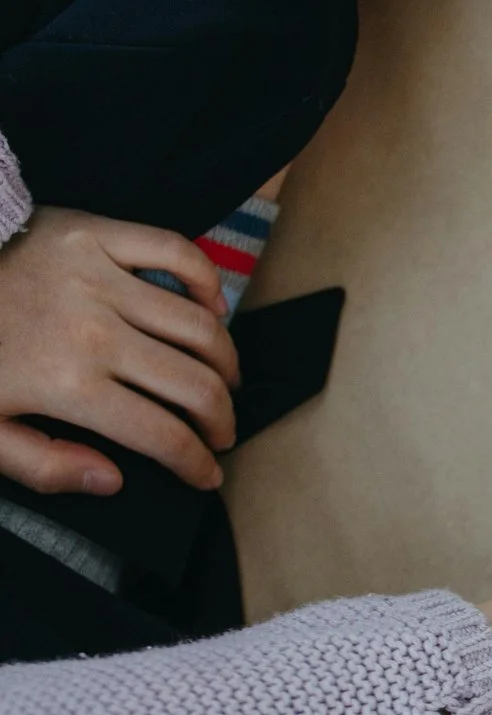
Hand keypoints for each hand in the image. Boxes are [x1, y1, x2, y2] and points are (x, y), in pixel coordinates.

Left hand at [0, 208, 240, 494]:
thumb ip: (43, 466)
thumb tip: (111, 479)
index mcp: (67, 384)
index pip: (164, 435)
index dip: (197, 464)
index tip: (206, 475)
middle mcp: (94, 331)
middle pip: (196, 385)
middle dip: (221, 421)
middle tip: (220, 434)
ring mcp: (97, 277)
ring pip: (199, 327)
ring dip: (224, 363)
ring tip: (221, 381)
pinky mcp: (93, 234)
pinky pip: (175, 251)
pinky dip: (205, 281)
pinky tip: (210, 308)